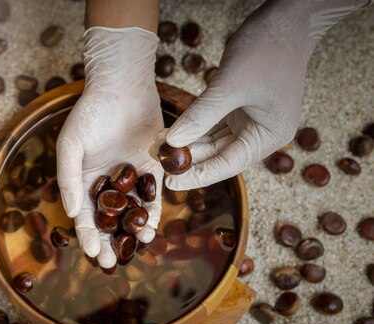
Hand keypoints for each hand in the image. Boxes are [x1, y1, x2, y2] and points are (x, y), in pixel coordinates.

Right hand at [56, 27, 162, 267]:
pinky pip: (153, 197)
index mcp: (84, 181)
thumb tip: (70, 213)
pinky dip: (152, 213)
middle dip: (109, 242)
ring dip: (132, 232)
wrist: (123, 87)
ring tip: (136, 245)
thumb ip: (68, 179)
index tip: (93, 252)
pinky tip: (152, 228)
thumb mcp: (70, 145)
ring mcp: (130, 178)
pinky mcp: (153, 170)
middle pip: (108, 220)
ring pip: (131, 213)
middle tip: (111, 262)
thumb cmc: (90, 114)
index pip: (84, 215)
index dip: (87, 235)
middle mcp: (107, 184)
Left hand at [156, 0, 367, 190]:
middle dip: (188, 158)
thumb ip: (201, 116)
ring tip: (159, 148)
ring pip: (214, 141)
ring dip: (188, 144)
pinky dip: (194, 128)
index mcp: (269, 136)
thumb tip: (172, 142)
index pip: (228, 164)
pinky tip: (172, 133)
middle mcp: (261, 134)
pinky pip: (213, 126)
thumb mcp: (229, 85)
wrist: (286, 20)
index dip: (198, 174)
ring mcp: (251, 121)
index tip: (171, 182)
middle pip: (219, 155)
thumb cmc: (266, 50)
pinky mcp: (240, 109)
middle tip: (157, 160)